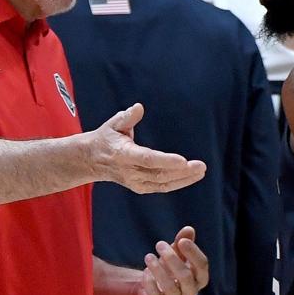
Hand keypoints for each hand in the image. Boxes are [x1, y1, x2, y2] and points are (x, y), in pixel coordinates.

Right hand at [89, 104, 205, 193]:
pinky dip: (177, 183)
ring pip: (163, 183)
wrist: (92, 160)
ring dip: (183, 179)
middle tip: (201, 166)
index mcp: (123, 155)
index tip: (183, 160)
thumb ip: (127, 117)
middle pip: (159, 174)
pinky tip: (191, 177)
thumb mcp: (113, 124)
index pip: (147, 159)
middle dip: (181, 172)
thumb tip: (139, 107)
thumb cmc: (106, 138)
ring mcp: (135, 182)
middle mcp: (129, 172)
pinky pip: (161, 187)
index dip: (165, 160)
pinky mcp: (140, 187)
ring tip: (200, 171)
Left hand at [138, 227, 208, 294]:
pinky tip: (145, 271)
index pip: (202, 266)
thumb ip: (183, 241)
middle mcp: (191, 292)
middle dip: (172, 258)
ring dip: (158, 270)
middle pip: (186, 276)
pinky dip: (150, 283)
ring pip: (170, 287)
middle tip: (159, 244)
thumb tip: (188, 229)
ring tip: (148, 256)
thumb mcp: (175, 253)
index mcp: (199, 278)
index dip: (193, 253)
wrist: (151, 287)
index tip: (181, 241)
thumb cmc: (168, 267)